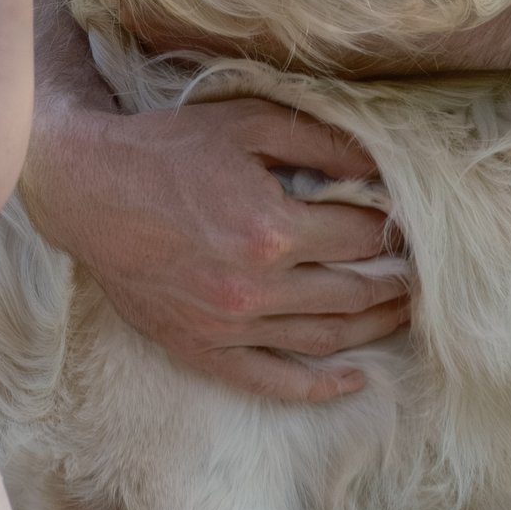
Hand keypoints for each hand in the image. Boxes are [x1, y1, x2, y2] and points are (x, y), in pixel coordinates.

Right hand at [26, 95, 406, 401]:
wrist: (88, 190)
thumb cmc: (167, 149)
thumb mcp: (246, 123)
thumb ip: (318, 139)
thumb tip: (378, 162)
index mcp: (271, 229)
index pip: (360, 238)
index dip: (392, 230)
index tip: (409, 224)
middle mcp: (256, 287)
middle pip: (353, 294)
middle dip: (396, 283)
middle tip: (422, 274)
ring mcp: (229, 326)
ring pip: (325, 339)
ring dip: (373, 328)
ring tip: (402, 312)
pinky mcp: (202, 348)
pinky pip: (271, 380)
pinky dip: (317, 387)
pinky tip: (352, 379)